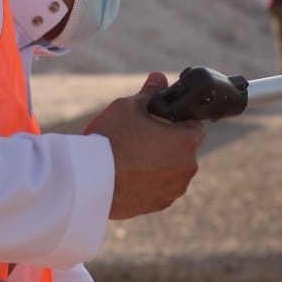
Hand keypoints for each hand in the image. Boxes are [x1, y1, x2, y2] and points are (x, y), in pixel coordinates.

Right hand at [84, 73, 203, 218]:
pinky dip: (151, 181)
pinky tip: (130, 174)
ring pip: (174, 170)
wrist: (87, 180)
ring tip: (133, 156)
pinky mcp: (160, 204)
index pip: (194, 126)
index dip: (177, 121)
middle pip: (184, 149)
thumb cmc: (109, 139)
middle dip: (168, 142)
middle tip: (141, 137)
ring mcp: (175, 189)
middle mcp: (187, 168)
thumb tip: (159, 77)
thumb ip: (149, 93)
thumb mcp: (127, 107)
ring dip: (162, 163)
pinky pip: (162, 187)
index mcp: (185, 141)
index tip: (159, 121)